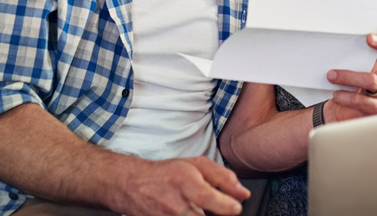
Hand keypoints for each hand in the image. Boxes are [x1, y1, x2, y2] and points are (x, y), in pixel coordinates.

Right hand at [113, 155, 249, 215]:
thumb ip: (223, 177)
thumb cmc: (167, 174)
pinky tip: (192, 213)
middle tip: (220, 208)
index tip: (236, 206)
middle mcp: (175, 204)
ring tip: (202, 209)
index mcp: (185, 182)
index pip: (209, 198)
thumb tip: (243, 194)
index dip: (228, 205)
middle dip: (218, 214)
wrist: (133, 186)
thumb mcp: (196, 165)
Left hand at [323, 33, 376, 122]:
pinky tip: (336, 94)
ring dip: (348, 77)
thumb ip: (349, 59)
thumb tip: (333, 45)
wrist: (340, 113)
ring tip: (331, 76)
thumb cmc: (345, 87)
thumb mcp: (348, 71)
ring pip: (371, 81)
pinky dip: (346, 97)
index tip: (369, 37)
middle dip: (369, 54)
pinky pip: (362, 100)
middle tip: (343, 56)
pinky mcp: (376, 108)